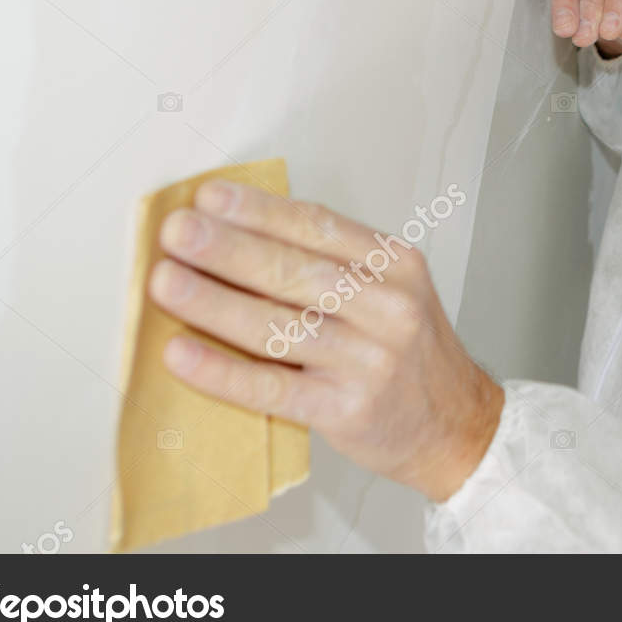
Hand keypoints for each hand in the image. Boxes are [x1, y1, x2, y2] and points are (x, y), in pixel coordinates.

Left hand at [149, 180, 503, 502]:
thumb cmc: (410, 354)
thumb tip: (240, 237)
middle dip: (227, 247)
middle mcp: (387, 308)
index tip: (211, 197)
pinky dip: (220, 371)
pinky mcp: (345, 411)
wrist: (454, 425)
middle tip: (177, 231)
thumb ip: (333, 265)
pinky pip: (271, 388)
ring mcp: (368, 361)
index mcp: (396, 265)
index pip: (319, 226)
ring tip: (166, 282)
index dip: (260, 210)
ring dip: (213, 302)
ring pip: (277, 326)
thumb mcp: (392, 291)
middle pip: (294, 271)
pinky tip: (182, 354)